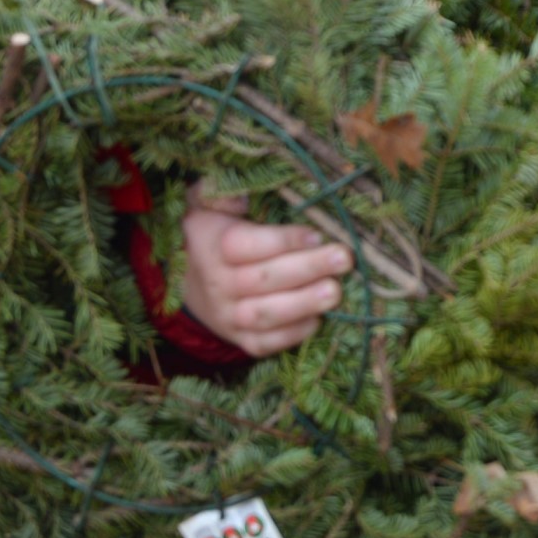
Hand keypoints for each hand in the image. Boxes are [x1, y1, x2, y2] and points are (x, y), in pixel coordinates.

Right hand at [178, 183, 351, 356]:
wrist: (193, 284)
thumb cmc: (215, 234)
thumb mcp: (207, 204)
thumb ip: (219, 194)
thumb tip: (240, 196)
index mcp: (210, 244)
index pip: (244, 245)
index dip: (282, 241)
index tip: (316, 235)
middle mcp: (216, 283)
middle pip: (262, 280)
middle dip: (307, 269)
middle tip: (343, 258)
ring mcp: (228, 316)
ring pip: (265, 314)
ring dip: (303, 304)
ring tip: (335, 291)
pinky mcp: (241, 339)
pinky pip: (265, 343)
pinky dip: (292, 334)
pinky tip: (318, 319)